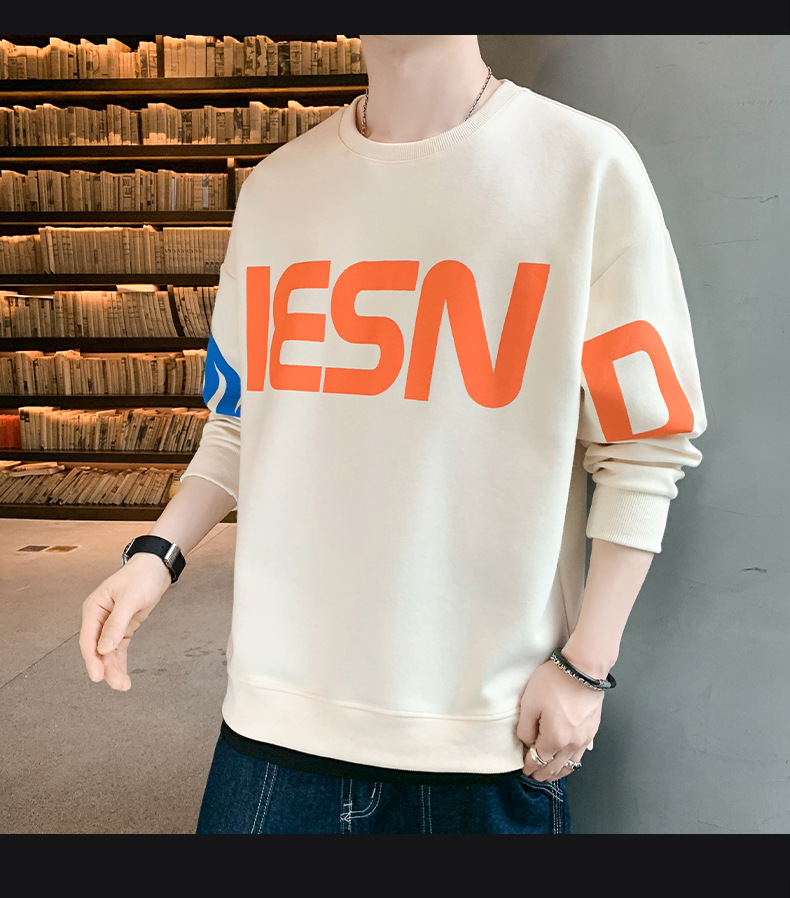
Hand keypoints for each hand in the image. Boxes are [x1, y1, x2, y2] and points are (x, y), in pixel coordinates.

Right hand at [79, 552, 172, 690]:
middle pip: (98, 649)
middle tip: (115, 684)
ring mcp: (111, 623)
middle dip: (105, 667)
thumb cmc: (142, 575)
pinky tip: (123, 676)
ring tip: (122, 685)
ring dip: (114, 668)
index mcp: (94, 608)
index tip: (98, 676)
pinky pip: (119, 648)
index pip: (88, 638)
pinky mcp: (123, 627)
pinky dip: (120, 661)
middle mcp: (99, 617)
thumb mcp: (130, 598)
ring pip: (109, 652)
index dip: (92, 659)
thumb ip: (116, 623)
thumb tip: (104, 647)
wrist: (157, 566)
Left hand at [517, 658, 603, 781]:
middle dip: (541, 774)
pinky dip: (570, 763)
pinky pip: (580, 756)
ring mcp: (584, 739)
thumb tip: (527, 742)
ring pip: (570, 765)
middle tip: (532, 776)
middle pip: (554, 768)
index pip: (538, 761)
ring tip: (547, 774)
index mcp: (554, 739)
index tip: (523, 769)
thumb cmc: (555, 682)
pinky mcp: (592, 731)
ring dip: (557, 772)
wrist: (583, 669)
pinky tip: (565, 760)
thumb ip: (525, 727)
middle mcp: (571, 744)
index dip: (528, 767)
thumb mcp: (529, 702)